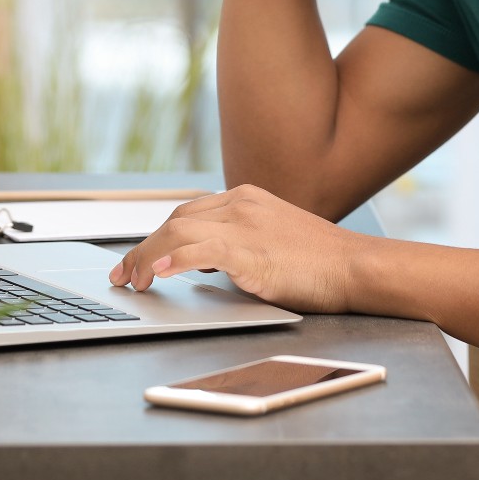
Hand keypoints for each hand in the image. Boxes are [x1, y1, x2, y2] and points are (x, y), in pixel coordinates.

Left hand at [105, 184, 368, 312]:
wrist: (356, 267)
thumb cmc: (319, 263)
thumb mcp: (271, 242)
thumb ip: (236, 244)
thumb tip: (202, 264)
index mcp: (245, 199)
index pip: (186, 213)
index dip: (155, 236)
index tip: (136, 259)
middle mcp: (241, 204)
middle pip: (175, 220)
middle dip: (142, 247)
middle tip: (122, 275)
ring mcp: (246, 224)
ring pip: (178, 231)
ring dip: (147, 256)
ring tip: (132, 280)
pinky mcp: (252, 249)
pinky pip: (201, 250)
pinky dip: (174, 259)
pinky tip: (157, 272)